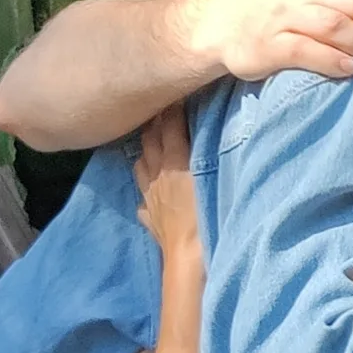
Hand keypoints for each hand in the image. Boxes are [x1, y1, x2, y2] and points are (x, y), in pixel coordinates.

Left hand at [132, 107, 199, 251]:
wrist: (189, 258)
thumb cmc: (207, 217)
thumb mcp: (212, 178)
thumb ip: (209, 153)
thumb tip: (211, 132)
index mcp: (173, 163)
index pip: (170, 128)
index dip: (172, 110)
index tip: (176, 94)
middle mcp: (157, 176)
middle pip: (150, 142)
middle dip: (154, 124)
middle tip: (161, 108)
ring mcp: (151, 198)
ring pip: (141, 166)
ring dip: (145, 151)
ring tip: (152, 142)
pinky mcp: (151, 219)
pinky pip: (143, 200)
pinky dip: (146, 190)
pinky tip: (150, 193)